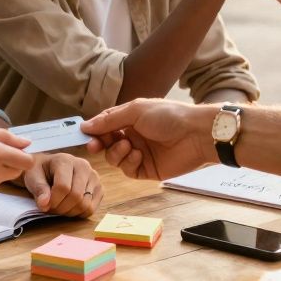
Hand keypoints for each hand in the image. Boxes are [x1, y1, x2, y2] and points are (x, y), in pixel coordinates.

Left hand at [20, 153, 103, 216]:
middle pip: (76, 196)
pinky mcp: (99, 188)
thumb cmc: (39, 172)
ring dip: (69, 212)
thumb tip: (44, 205)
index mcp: (65, 160)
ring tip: (59, 207)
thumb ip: (38, 189)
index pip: (63, 186)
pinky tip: (69, 207)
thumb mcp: (33, 177)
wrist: (48, 168)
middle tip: (51, 208)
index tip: (44, 204)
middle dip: (61, 208)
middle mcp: (83, 166)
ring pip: (85, 204)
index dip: (53, 201)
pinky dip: (79, 213)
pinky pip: (91, 209)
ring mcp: (94, 177)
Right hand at [81, 99, 216, 179]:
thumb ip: (110, 119)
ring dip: (116, 152)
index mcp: (131, 119)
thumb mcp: (136, 111)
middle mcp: (133, 136)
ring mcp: (140, 153)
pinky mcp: (147, 169)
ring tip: (127, 146)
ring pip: (114, 158)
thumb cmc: (169, 116)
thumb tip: (85, 125)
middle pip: (106, 143)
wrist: (196, 134)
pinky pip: (128, 170)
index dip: (94, 129)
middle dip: (99, 144)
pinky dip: (129, 162)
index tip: (84, 134)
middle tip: (94, 146)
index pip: (105, 125)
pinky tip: (139, 154)